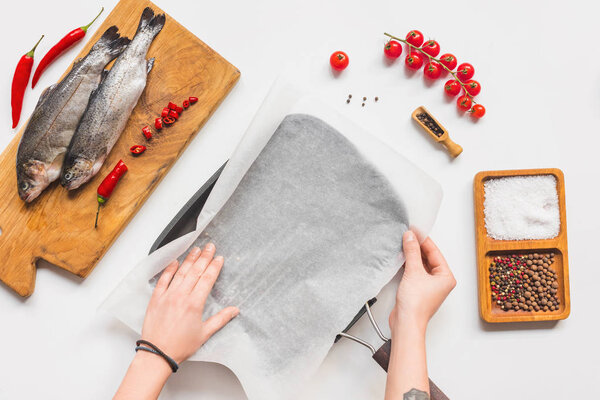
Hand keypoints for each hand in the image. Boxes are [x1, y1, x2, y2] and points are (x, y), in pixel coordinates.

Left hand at [141, 243, 238, 363]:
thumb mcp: (204, 334)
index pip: (207, 279)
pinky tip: (175, 262)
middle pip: (195, 272)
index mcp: (194, 304)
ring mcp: (167, 296)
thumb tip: (234, 310)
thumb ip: (221, 319)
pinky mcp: (156, 298)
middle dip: (204, 257)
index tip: (219, 258)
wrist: (157, 353)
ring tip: (196, 250)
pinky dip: (169, 270)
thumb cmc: (180, 346)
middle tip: (210, 246)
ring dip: (190, 259)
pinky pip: (163, 280)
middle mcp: (181, 296)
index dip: (214, 267)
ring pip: (181, 272)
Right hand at [389, 231, 455, 334]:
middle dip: (418, 247)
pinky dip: (409, 264)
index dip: (424, 240)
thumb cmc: (416, 305)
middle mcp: (440, 282)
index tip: (415, 231)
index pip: (435, 252)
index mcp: (446, 277)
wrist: (406, 323)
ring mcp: (429, 286)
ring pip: (421, 265)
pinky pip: (415, 272)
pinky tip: (402, 258)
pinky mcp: (418, 290)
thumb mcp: (414, 272)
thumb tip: (410, 237)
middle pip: (429, 258)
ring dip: (412, 256)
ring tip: (404, 244)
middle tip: (408, 235)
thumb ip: (411, 252)